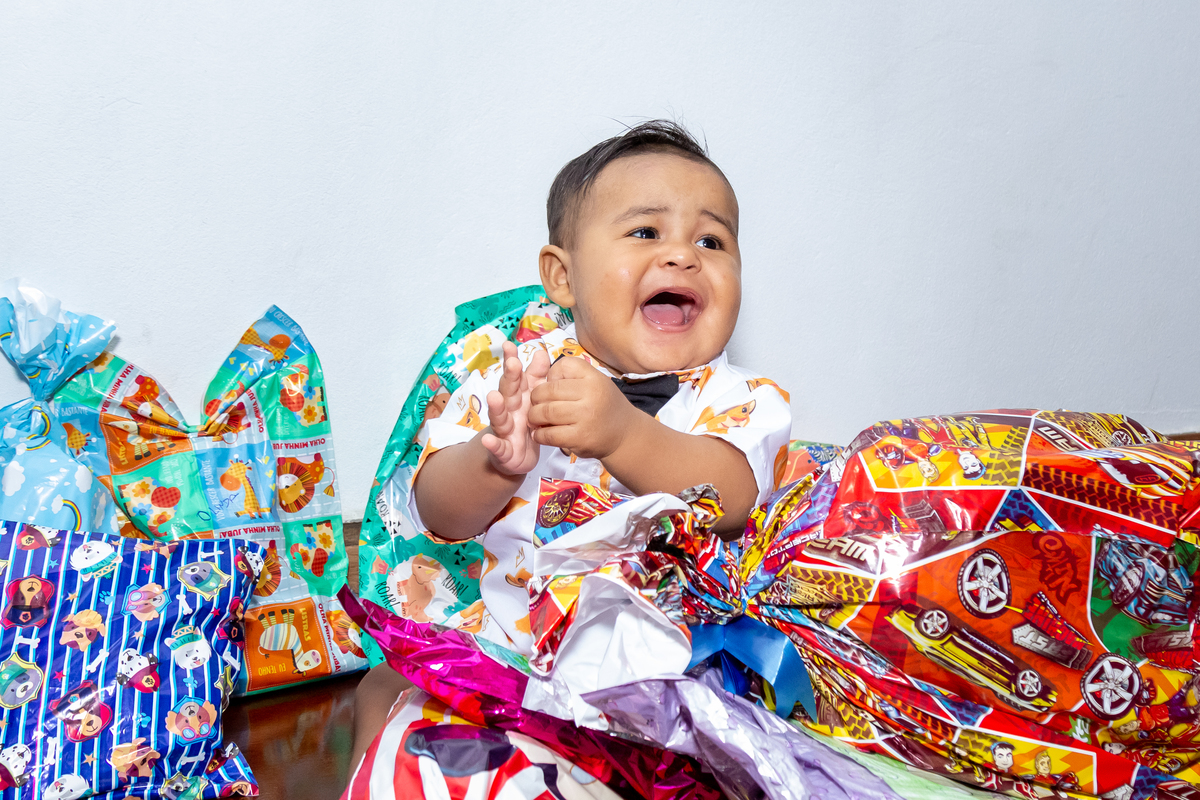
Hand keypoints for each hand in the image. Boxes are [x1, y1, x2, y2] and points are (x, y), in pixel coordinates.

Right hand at [480, 342, 549, 474]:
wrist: (515, 457)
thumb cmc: (525, 423)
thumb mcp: (532, 399)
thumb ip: (535, 377)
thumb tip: (540, 352)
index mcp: (519, 397)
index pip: (516, 376)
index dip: (512, 360)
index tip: (510, 345)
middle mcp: (509, 410)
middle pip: (508, 392)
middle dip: (509, 378)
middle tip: (513, 363)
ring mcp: (504, 430)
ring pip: (499, 417)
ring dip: (496, 407)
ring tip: (494, 397)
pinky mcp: (502, 450)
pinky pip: (497, 447)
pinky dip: (492, 444)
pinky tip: (488, 440)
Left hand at [528, 357, 638, 459]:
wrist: (624, 434)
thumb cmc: (604, 406)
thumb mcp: (596, 382)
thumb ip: (573, 375)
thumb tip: (544, 377)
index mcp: (594, 378)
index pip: (562, 366)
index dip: (552, 375)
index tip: (553, 386)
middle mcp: (591, 395)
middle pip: (548, 390)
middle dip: (535, 398)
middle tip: (535, 404)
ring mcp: (585, 417)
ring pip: (545, 412)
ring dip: (534, 417)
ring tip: (535, 419)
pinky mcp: (580, 438)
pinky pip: (550, 434)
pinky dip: (540, 435)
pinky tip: (540, 434)